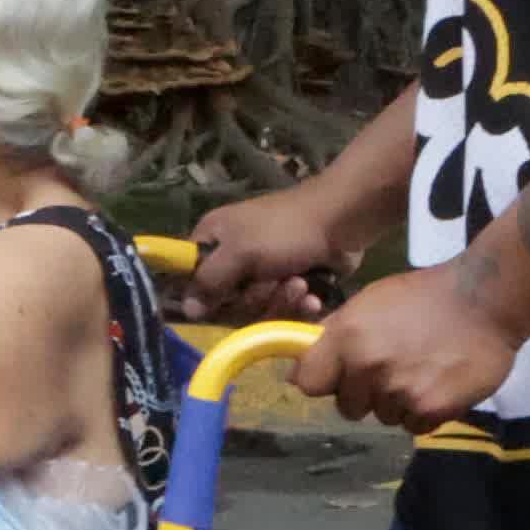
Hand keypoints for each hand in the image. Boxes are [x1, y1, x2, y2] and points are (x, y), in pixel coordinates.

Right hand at [190, 187, 346, 316]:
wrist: (342, 220)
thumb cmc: (284, 230)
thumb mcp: (239, 253)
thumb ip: (208, 281)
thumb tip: (187, 309)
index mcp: (213, 240)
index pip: (192, 280)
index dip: (208, 298)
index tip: (226, 300)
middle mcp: (233, 257)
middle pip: (228, 303)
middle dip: (256, 300)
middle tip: (274, 284)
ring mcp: (262, 272)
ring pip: (259, 310)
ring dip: (281, 301)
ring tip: (301, 285)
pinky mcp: (289, 284)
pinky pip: (284, 309)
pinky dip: (299, 305)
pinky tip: (312, 296)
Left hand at [290, 268, 518, 430]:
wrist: (486, 300)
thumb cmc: (425, 296)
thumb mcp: (370, 301)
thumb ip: (336, 333)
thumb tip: (299, 366)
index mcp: (347, 337)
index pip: (308, 383)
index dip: (324, 381)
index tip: (339, 376)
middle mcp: (367, 366)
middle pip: (347, 407)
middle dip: (365, 394)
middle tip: (394, 368)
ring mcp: (399, 391)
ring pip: (383, 416)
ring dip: (398, 403)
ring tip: (423, 371)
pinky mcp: (430, 409)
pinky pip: (413, 425)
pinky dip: (425, 412)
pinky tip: (440, 385)